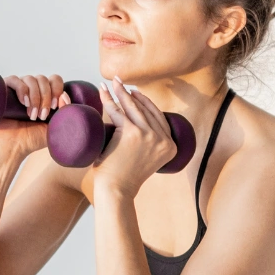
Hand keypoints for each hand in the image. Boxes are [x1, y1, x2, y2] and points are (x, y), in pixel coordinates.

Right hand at [0, 73, 68, 159]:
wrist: (10, 147)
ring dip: (34, 97)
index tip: (54, 107)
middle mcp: (31, 89)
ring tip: (31, 115)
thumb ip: (64, 112)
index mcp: (44, 95)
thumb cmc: (31, 139)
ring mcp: (17, 89)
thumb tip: (64, 95)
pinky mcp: (3, 90)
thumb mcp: (54, 126)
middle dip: (45, 97)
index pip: (54, 80)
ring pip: (30, 79)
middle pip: (43, 79)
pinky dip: (22, 89)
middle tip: (42, 116)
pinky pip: (14, 79)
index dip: (57, 89)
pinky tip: (24, 102)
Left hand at [92, 77, 176, 195]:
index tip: (136, 93)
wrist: (116, 190)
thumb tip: (144, 131)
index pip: (159, 118)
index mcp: (171, 147)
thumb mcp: (147, 160)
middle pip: (147, 109)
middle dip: (132, 93)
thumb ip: (150, 146)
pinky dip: (108, 99)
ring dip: (121, 92)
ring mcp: (149, 135)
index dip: (147, 102)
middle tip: (121, 83)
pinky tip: (103, 90)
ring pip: (133, 107)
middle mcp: (163, 140)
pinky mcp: (132, 133)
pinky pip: (118, 111)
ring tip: (113, 83)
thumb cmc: (126, 178)